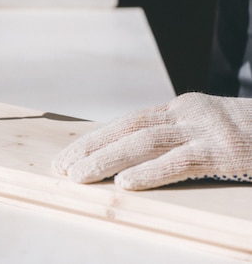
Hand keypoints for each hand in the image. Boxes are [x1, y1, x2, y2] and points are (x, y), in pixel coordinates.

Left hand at [52, 93, 251, 189]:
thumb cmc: (249, 134)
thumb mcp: (207, 129)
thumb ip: (174, 138)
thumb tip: (129, 160)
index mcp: (180, 108)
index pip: (126, 122)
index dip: (94, 139)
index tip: (66, 156)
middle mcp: (189, 113)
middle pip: (128, 130)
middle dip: (90, 149)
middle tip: (60, 168)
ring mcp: (208, 129)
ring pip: (145, 143)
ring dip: (107, 161)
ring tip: (78, 177)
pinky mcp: (227, 150)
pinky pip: (181, 162)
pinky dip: (150, 173)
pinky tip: (125, 185)